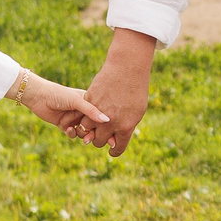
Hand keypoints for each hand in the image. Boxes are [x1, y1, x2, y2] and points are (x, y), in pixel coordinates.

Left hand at [11, 72, 112, 139]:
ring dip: (80, 133)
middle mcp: (83, 111)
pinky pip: (72, 134)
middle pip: (94, 127)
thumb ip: (91, 111)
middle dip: (92, 133)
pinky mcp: (65, 125)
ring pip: (83, 132)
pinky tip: (67, 129)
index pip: (101, 116)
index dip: (105, 127)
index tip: (111, 137)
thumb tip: (107, 120)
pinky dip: (71, 133)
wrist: (39, 97)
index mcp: (90, 102)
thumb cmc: (59, 94)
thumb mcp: (77, 101)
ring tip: (75, 129)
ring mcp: (74, 118)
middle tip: (90, 139)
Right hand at [82, 31, 156, 154]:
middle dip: (99, 140)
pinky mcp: (88, 101)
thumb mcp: (137, 111)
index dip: (114, 151)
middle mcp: (110, 122)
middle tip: (101, 136)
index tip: (112, 151)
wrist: (127, 68)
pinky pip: (83, 114)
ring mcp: (98, 112)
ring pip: (85, 130)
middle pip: (98, 142)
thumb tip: (116, 140)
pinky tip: (91, 112)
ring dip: (88, 130)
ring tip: (94, 125)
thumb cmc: (136, 90)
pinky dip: (84, 116)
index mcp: (125, 127)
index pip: (117, 149)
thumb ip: (127, 126)